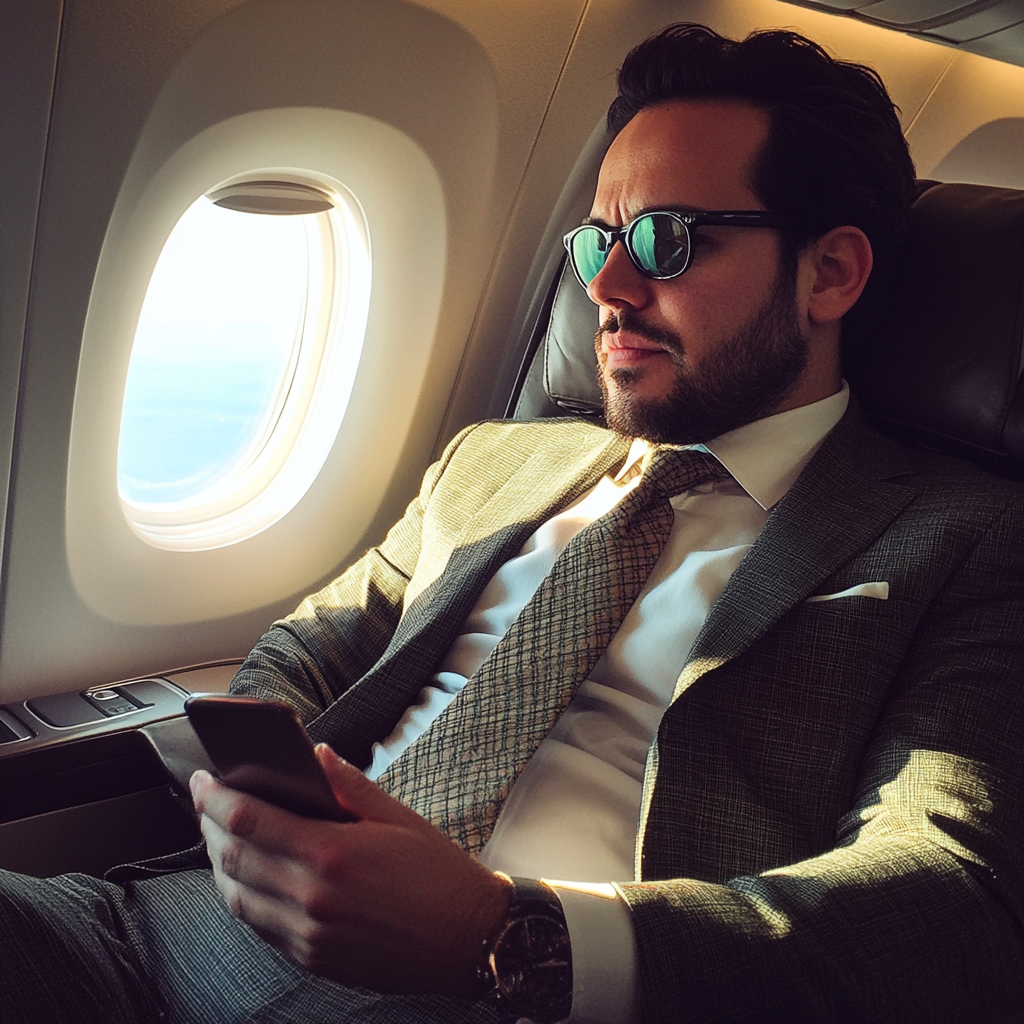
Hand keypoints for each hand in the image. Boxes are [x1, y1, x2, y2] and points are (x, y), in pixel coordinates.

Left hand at [191, 746, 510, 995]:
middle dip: (209, 825)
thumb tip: (315, 755)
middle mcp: (311, 898)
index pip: (250, 820)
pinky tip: (245, 875)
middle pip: (234, 858)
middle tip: (204, 800)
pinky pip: (258, 925)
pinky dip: (241, 896)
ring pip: (237, 896)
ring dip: (218, 862)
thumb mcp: (398, 817)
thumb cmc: (439, 875)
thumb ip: (350, 785)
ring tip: (217, 834)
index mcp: (332, 854)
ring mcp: (308, 934)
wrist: (468, 940)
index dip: (217, 798)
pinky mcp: (311, 959)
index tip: (205, 778)